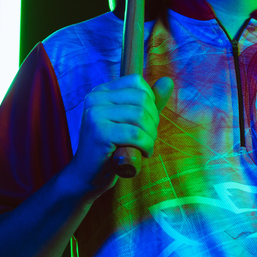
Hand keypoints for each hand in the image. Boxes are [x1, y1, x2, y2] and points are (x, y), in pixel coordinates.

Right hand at [68, 74, 173, 198]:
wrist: (87, 175)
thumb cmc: (112, 148)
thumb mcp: (131, 121)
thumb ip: (150, 102)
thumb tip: (169, 81)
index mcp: (101, 91)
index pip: (137, 82)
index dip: (150, 103)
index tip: (145, 122)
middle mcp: (95, 98)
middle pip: (142, 99)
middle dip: (153, 122)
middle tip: (147, 139)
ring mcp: (95, 114)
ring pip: (140, 116)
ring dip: (150, 136)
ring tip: (144, 147)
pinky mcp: (99, 133)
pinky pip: (135, 134)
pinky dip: (146, 146)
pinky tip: (142, 154)